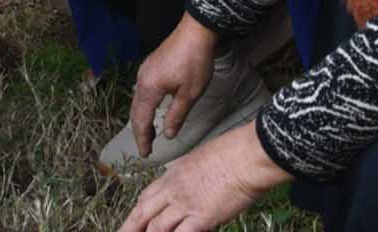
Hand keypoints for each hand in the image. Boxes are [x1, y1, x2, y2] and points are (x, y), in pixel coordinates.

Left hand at [115, 121, 289, 231]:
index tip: (132, 221)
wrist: (248, 155)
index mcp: (174, 174)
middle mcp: (174, 189)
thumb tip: (195, 191)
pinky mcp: (200, 218)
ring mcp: (185, 204)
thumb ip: (192, 176)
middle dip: (130, 228)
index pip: (147, 196)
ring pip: (155, 228)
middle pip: (142, 213)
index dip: (137, 212)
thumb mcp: (203, 158)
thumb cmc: (235, 153)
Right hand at [129, 14, 218, 158]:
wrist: (196, 30)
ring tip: (150, 132)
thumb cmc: (195, 62)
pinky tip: (153, 108)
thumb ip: (176, 116)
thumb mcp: (190, 94)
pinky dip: (145, 105)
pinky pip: (142, 90)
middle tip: (146, 147)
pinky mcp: (151, 65)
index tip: (146, 154)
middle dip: (140, 131)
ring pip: (138, 100)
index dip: (143, 139)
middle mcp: (142, 80)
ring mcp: (145, 70)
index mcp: (149, 89)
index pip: (141, 121)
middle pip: (135, 111)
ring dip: (142, 118)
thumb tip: (168, 134)